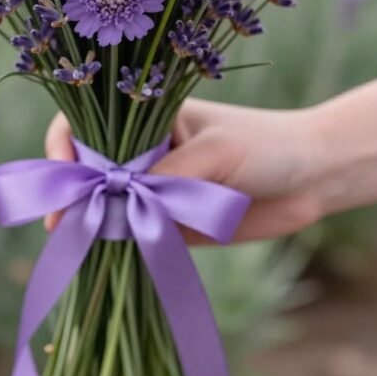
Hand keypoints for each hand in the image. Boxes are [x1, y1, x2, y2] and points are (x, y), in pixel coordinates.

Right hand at [44, 100, 321, 241]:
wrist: (313, 178)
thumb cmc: (265, 145)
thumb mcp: (213, 154)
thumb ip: (167, 178)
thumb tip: (117, 207)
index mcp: (145, 114)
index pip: (84, 122)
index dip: (63, 148)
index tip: (63, 176)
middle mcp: (142, 149)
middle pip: (87, 169)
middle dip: (71, 194)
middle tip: (64, 225)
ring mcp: (154, 187)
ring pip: (107, 206)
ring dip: (93, 225)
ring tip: (83, 246)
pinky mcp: (170, 223)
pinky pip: (134, 236)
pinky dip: (119, 249)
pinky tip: (109, 261)